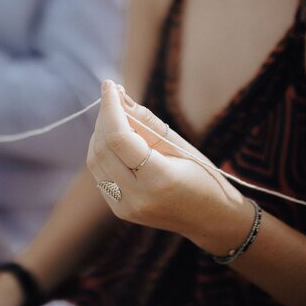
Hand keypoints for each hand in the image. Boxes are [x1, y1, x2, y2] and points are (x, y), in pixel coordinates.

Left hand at [87, 80, 253, 253]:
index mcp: (158, 179)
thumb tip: (118, 96)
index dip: (110, 108)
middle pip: (102, 148)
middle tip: (113, 97)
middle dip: (104, 118)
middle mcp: (137, 197)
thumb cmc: (203, 176)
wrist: (211, 220)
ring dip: (100, 133)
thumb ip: (146, 121)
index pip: (119, 138)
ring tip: (116, 116)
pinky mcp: (119, 210)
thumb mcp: (181, 144)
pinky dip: (103, 151)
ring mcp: (125, 207)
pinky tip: (116, 140)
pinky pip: (100, 174)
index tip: (109, 85)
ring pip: (95, 161)